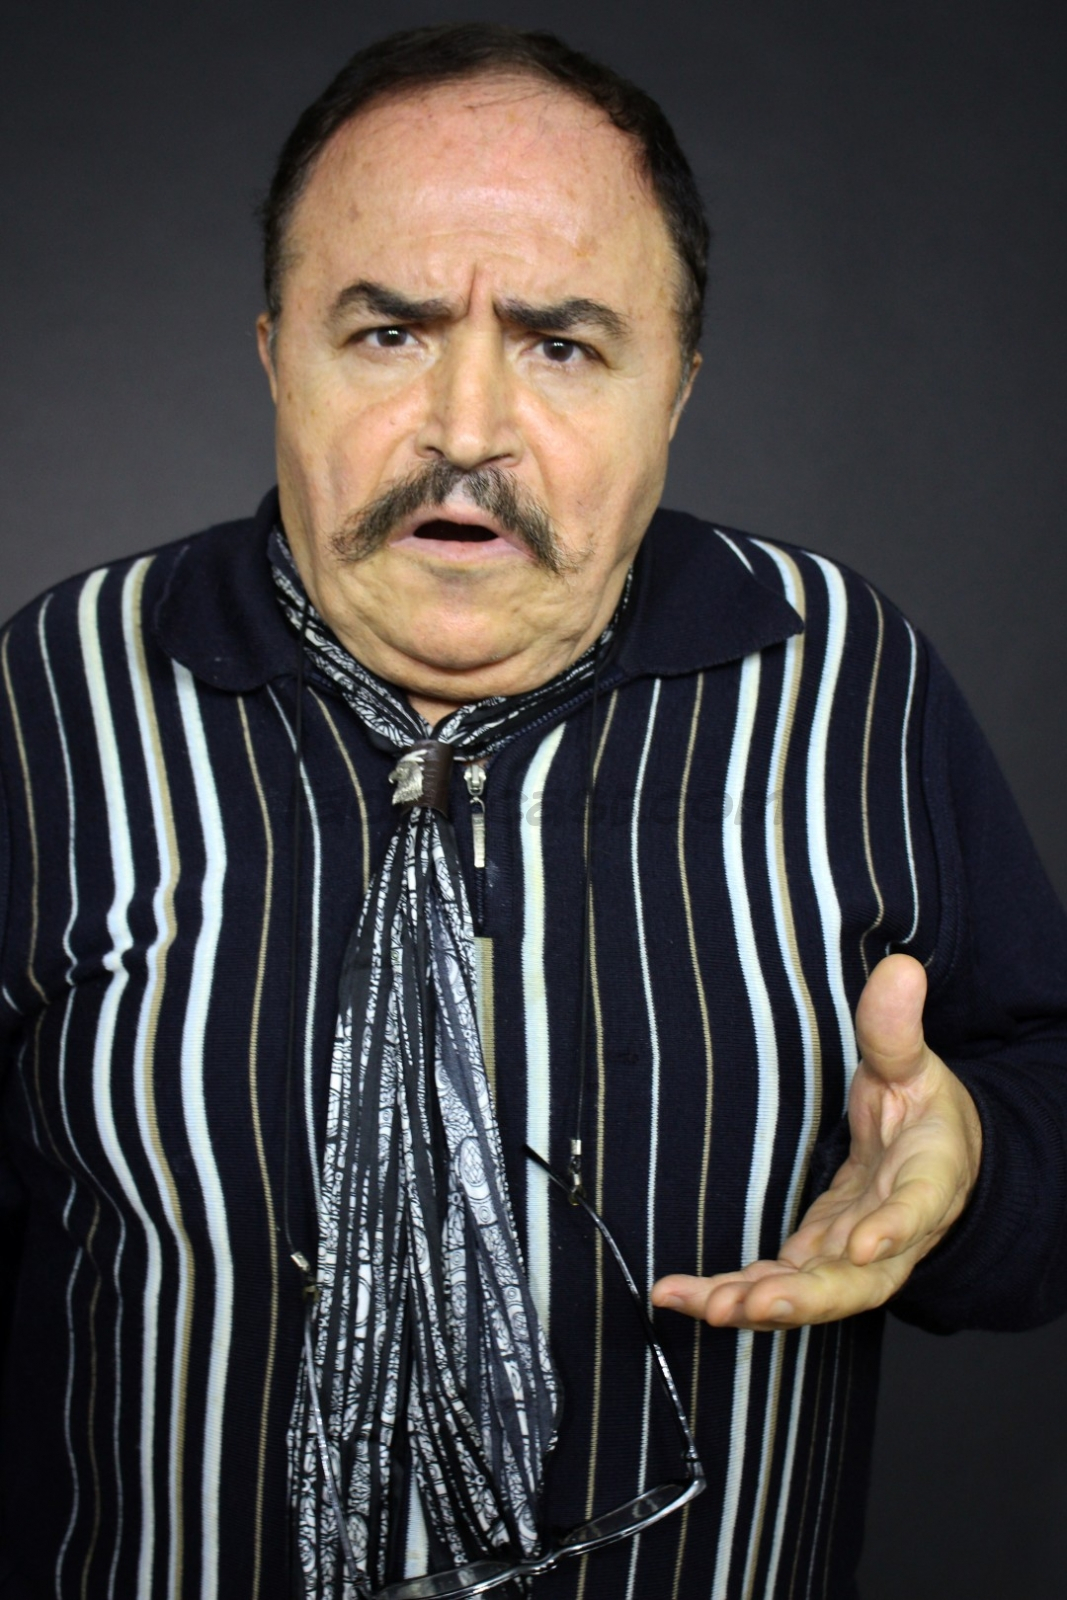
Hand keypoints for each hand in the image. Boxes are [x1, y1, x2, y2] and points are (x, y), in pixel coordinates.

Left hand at [651, 953, 982, 1330]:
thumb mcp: (914, 1065)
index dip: (892, 1231)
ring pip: (811, 1294)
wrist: (934, 1154)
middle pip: (857, 1280)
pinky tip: (685, 1296)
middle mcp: (891, 1232)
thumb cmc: (924, 1110)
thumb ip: (896, 1029)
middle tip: (751, 1302)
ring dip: (758, 1305)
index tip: (861, 1243)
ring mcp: (852, 1252)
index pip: (915, 1209)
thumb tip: (899, 971)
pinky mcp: (817, 1256)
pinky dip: (734, 1295)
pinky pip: (777, 1284)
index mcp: (927, 1179)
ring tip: (704, 1306)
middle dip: (804, 1296)